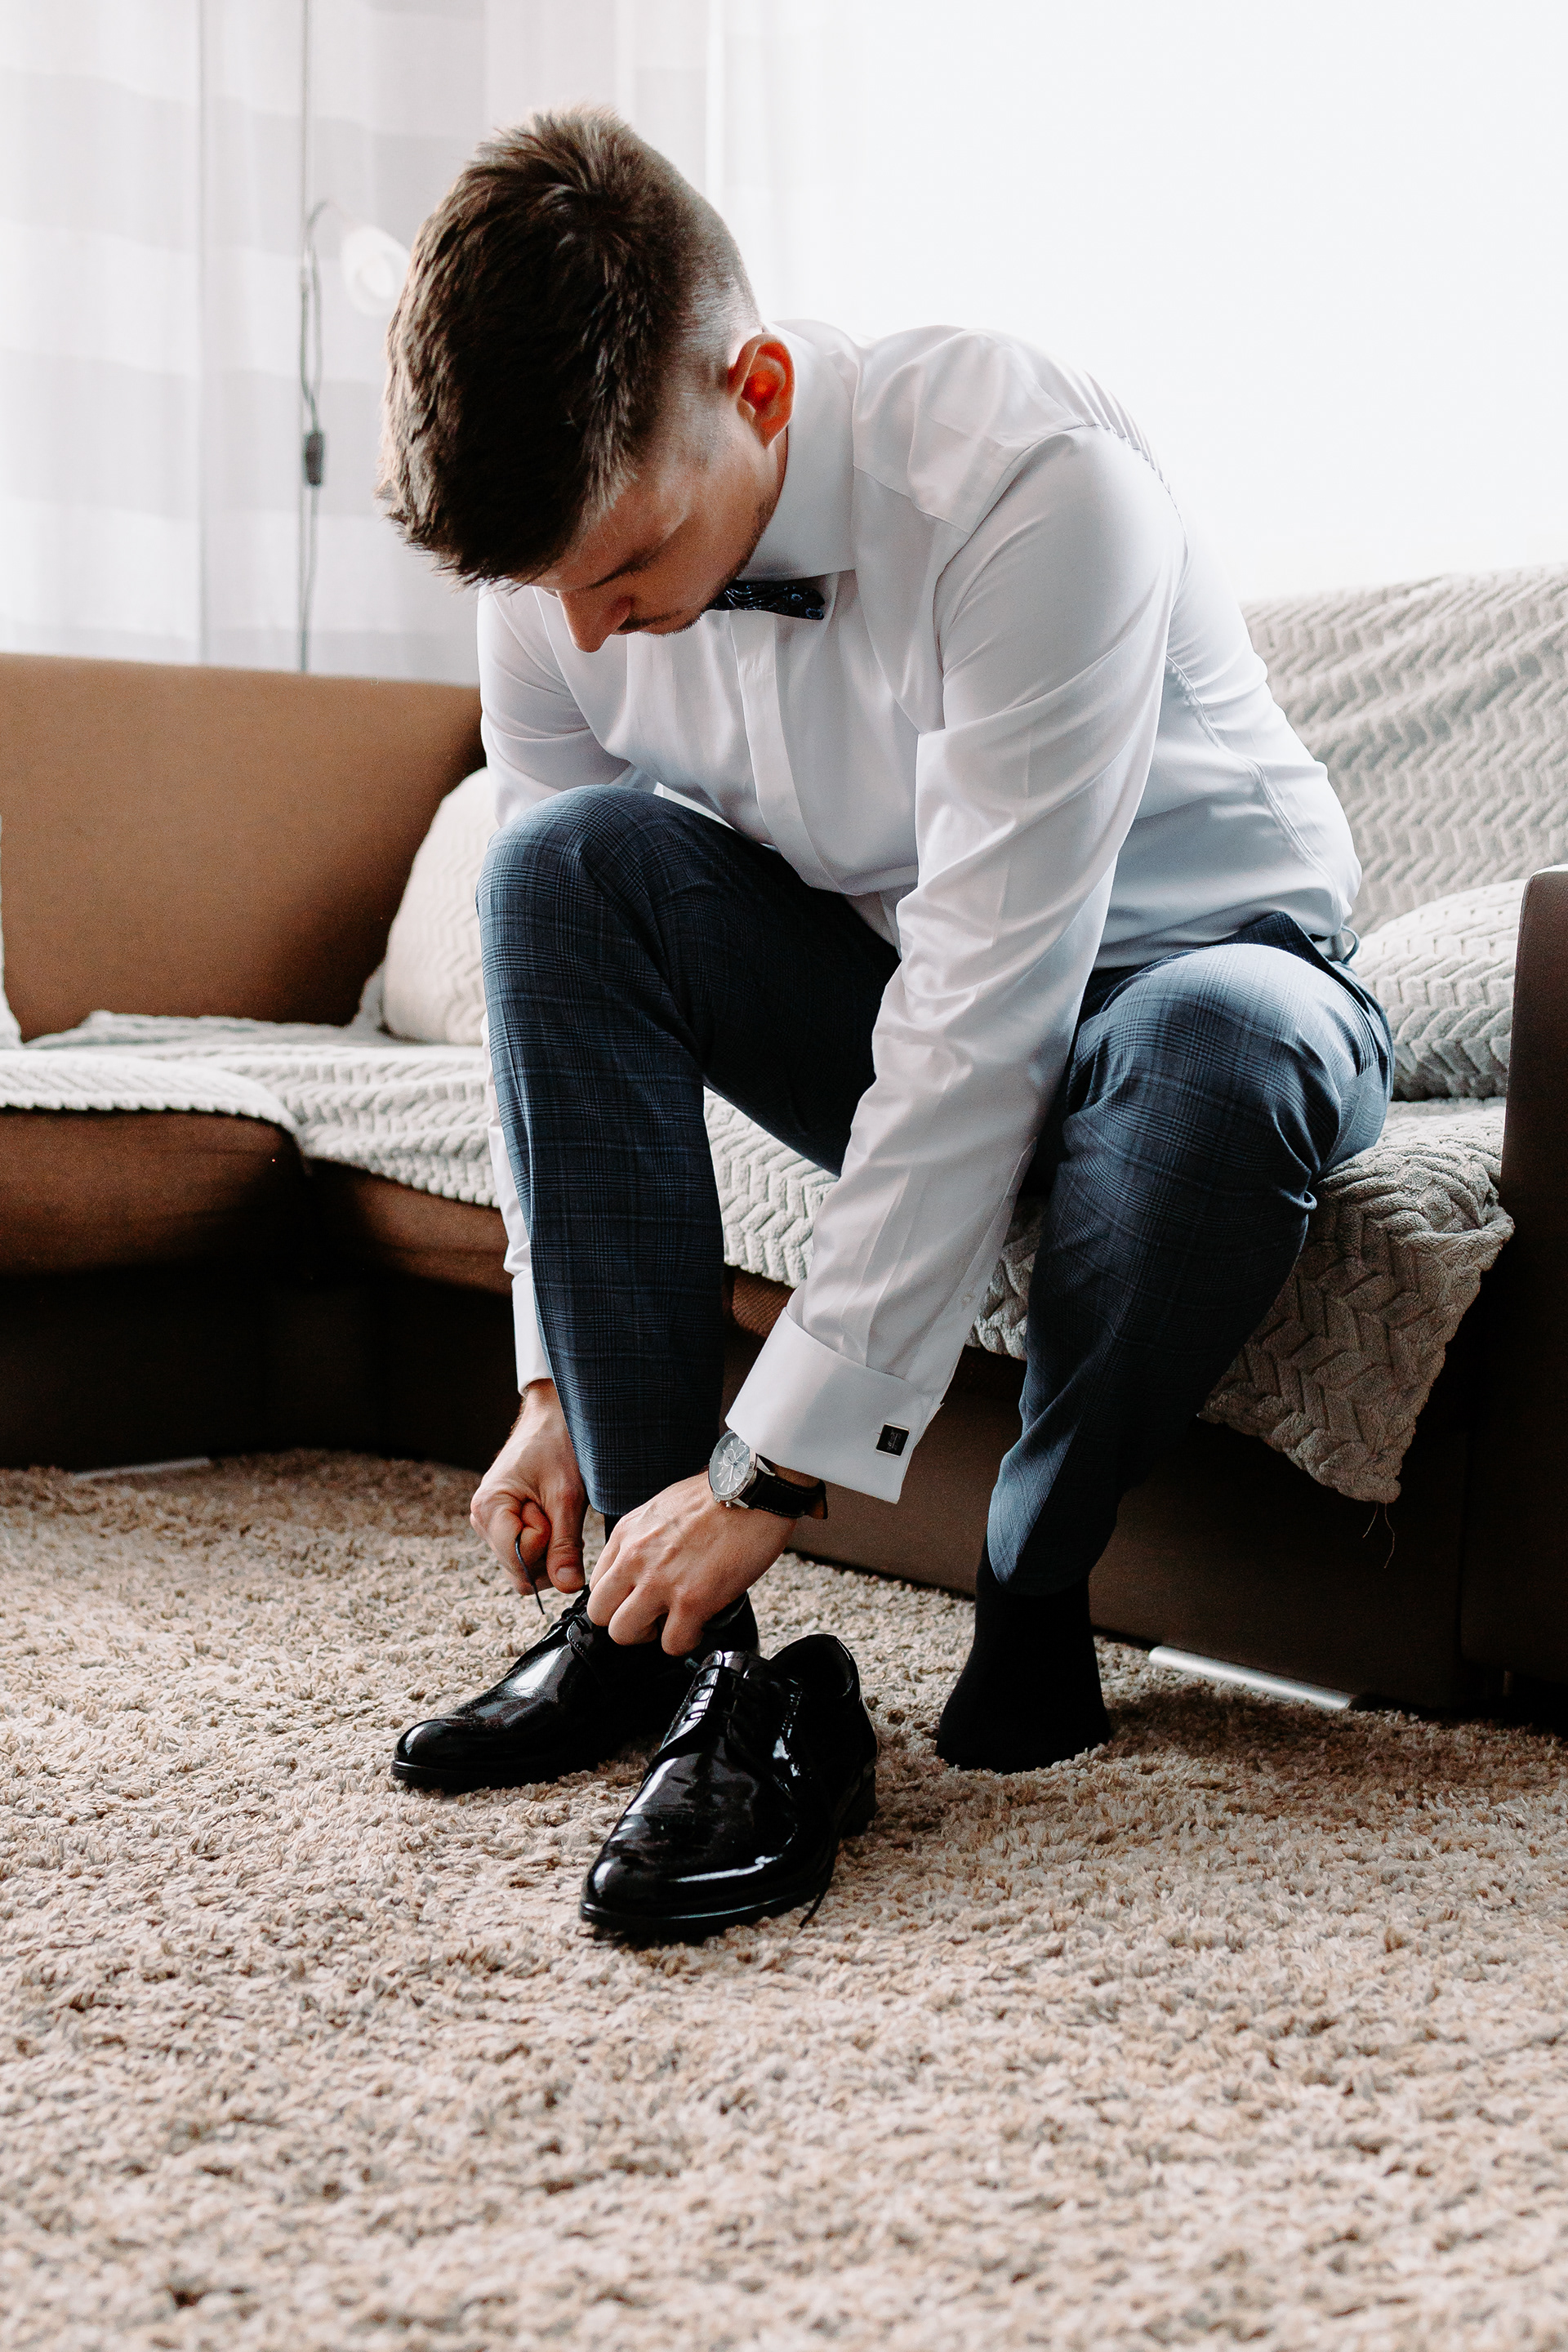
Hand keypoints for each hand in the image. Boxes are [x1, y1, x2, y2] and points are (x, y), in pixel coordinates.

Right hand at [469, 1380, 587, 1598]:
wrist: (555, 1414)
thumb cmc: (558, 1443)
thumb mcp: (566, 1495)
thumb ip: (565, 1544)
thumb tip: (568, 1587)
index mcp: (488, 1509)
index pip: (517, 1565)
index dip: (544, 1547)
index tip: (553, 1513)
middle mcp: (483, 1520)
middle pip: (521, 1571)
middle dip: (548, 1552)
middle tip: (559, 1513)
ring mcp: (493, 1523)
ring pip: (526, 1565)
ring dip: (550, 1545)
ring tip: (556, 1508)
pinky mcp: (507, 1523)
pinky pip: (528, 1551)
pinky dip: (548, 1539)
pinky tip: (554, 1512)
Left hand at [587, 1472, 793, 1653]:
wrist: (752, 1490)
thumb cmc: (717, 1495)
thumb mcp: (661, 1507)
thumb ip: (644, 1538)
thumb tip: (646, 1562)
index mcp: (626, 1534)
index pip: (596, 1584)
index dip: (618, 1598)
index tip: (637, 1600)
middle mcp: (634, 1558)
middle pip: (600, 1614)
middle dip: (626, 1621)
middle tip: (652, 1616)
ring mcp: (660, 1581)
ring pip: (624, 1634)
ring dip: (651, 1635)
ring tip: (674, 1623)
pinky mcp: (692, 1600)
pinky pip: (673, 1643)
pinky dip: (686, 1641)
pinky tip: (700, 1625)